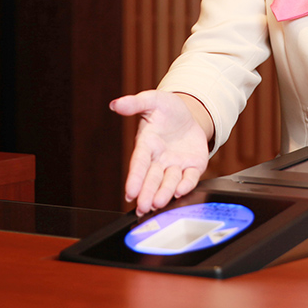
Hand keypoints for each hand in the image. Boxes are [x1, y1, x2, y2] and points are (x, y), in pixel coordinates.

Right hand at [110, 90, 209, 215]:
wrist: (190, 116)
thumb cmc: (168, 110)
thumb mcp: (154, 101)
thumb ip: (136, 103)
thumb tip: (115, 104)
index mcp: (147, 145)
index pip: (139, 163)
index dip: (135, 177)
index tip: (130, 191)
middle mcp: (159, 160)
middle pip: (152, 178)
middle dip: (147, 192)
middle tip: (143, 206)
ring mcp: (175, 165)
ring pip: (169, 182)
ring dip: (164, 193)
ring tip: (159, 202)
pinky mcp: (193, 167)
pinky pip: (190, 178)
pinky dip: (186, 184)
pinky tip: (181, 190)